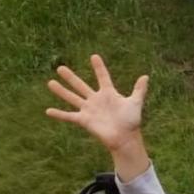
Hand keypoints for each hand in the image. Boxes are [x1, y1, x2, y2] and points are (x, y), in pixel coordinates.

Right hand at [44, 54, 151, 172]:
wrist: (125, 138)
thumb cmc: (131, 121)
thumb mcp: (135, 103)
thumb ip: (139, 90)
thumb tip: (146, 76)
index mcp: (108, 94)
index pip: (103, 77)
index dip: (99, 67)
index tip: (94, 56)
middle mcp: (96, 100)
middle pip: (81, 85)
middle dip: (70, 77)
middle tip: (60, 68)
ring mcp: (88, 109)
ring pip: (72, 98)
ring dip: (61, 91)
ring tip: (50, 82)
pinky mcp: (84, 120)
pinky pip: (69, 116)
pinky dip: (59, 114)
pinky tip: (48, 111)